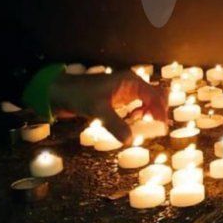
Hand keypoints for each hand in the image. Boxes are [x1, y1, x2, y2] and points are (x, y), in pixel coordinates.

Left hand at [49, 69, 167, 143]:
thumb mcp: (97, 110)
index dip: (160, 110)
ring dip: (150, 111)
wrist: (60, 91)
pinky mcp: (120, 98)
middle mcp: (132, 84)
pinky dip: (140, 113)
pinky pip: (138, 104)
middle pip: (156, 95)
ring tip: (143, 123)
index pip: (154, 95)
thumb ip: (114, 124)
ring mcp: (126, 90)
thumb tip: (129, 140)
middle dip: (159, 109)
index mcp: (130, 81)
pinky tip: (132, 120)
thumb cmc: (79, 95)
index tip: (162, 126)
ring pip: (148, 100)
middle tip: (157, 126)